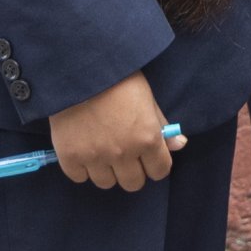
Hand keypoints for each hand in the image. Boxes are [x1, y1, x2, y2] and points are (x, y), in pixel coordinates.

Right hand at [47, 72, 185, 190]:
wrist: (80, 66)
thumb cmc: (119, 78)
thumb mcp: (147, 97)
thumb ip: (162, 125)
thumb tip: (180, 145)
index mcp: (147, 138)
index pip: (160, 172)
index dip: (155, 164)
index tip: (147, 156)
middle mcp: (124, 153)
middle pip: (133, 183)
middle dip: (132, 170)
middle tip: (123, 154)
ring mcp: (96, 157)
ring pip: (107, 183)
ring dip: (106, 170)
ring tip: (101, 148)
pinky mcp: (70, 157)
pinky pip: (80, 177)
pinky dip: (81, 167)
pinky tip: (82, 148)